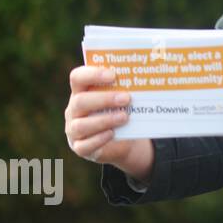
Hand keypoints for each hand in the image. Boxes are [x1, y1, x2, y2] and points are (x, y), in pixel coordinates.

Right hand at [65, 66, 154, 181]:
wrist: (121, 139)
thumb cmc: (120, 110)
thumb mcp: (121, 97)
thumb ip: (126, 86)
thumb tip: (149, 76)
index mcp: (81, 91)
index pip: (77, 77)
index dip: (92, 74)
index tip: (113, 75)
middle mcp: (74, 110)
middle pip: (80, 102)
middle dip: (104, 99)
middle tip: (126, 99)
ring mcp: (73, 130)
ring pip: (81, 125)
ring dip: (104, 120)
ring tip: (125, 117)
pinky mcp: (80, 147)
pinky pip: (84, 145)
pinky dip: (99, 139)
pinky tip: (113, 134)